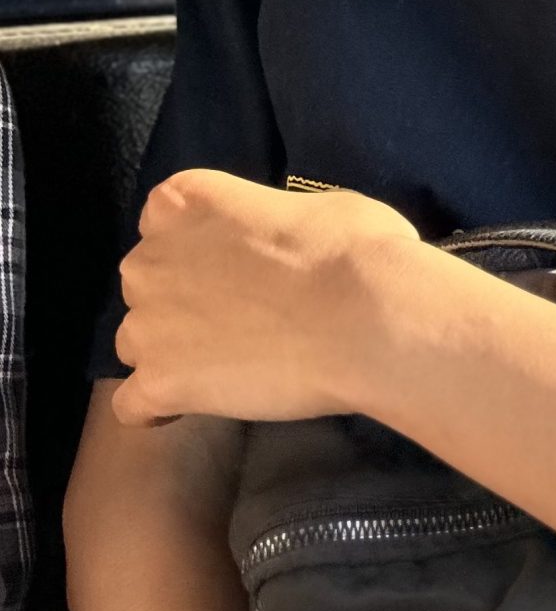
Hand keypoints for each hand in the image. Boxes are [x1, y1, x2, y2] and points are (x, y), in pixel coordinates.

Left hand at [111, 169, 429, 427]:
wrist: (367, 319)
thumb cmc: (355, 251)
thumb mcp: (313, 208)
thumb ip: (269, 225)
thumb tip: (279, 245)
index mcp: (182, 202)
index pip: (165, 219)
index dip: (200, 247)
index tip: (237, 265)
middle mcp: (148, 260)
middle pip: (147, 284)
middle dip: (182, 301)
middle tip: (243, 318)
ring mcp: (146, 325)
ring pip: (138, 343)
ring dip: (172, 352)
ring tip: (228, 366)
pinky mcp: (158, 383)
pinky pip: (133, 405)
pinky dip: (158, 407)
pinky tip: (194, 407)